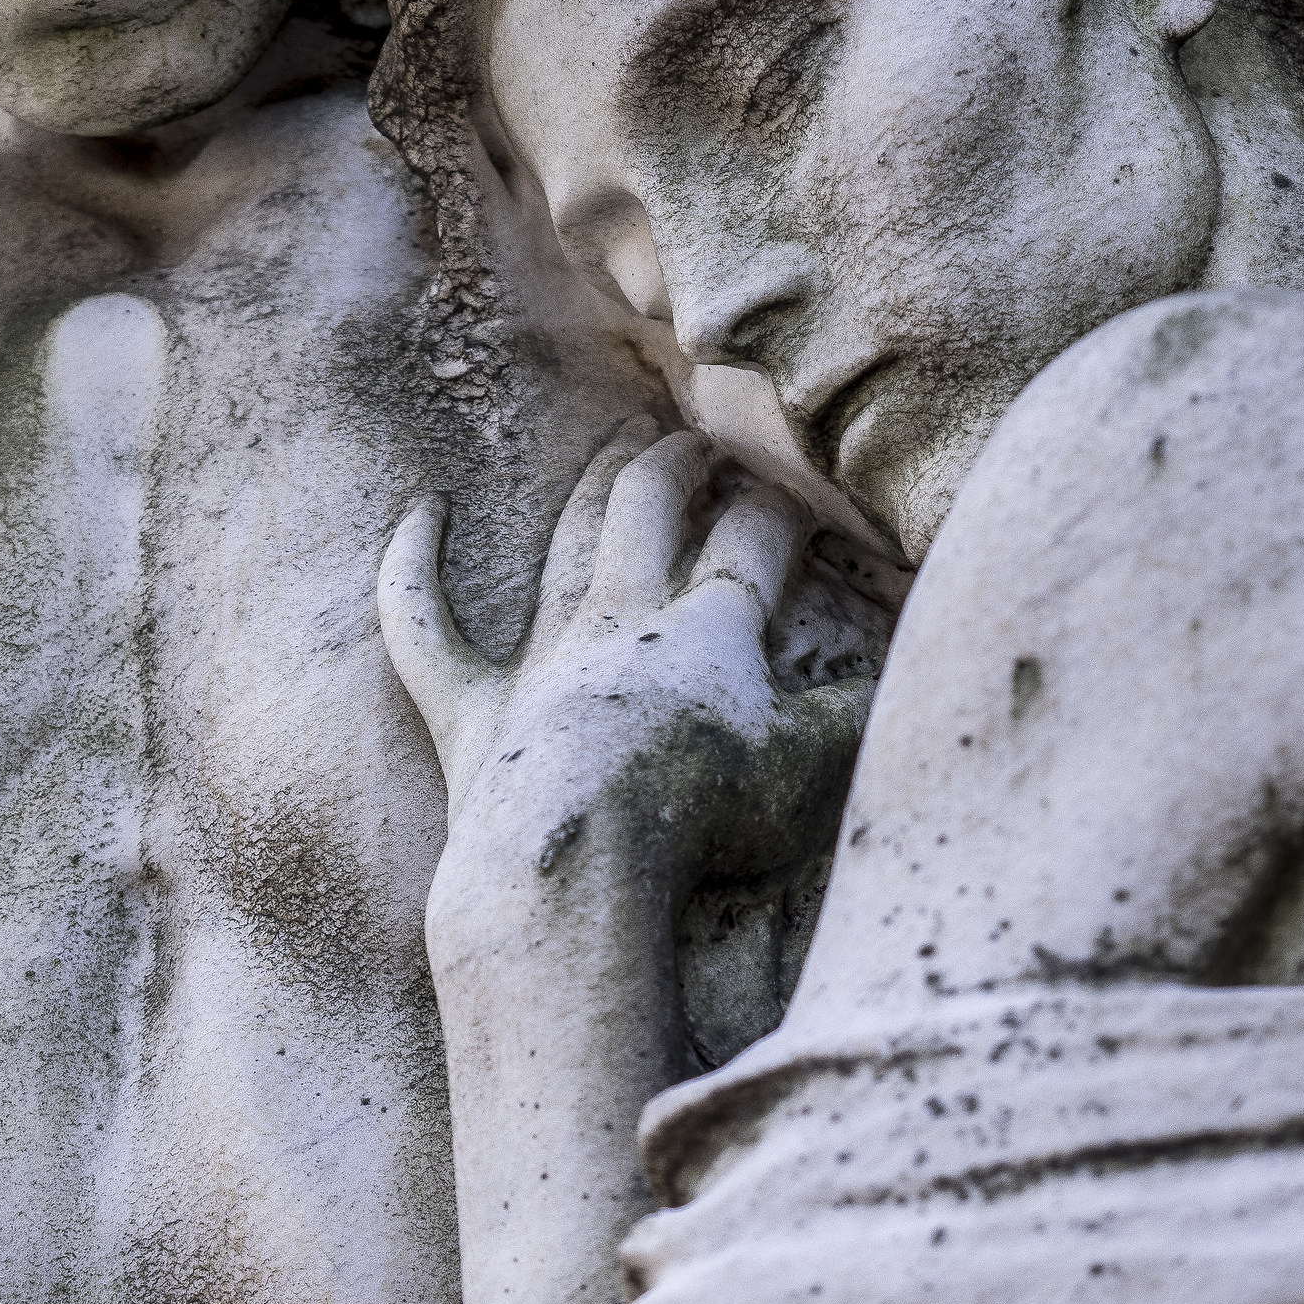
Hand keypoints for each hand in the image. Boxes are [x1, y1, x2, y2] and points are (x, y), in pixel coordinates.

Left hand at [380, 420, 868, 926]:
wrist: (574, 864)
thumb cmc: (702, 821)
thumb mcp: (813, 773)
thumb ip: (853, 716)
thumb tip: (888, 672)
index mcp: (706, 633)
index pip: (754, 542)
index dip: (786, 507)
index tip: (810, 491)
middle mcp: (619, 623)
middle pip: (651, 510)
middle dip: (681, 464)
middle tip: (702, 440)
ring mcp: (539, 661)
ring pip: (565, 541)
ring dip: (592, 485)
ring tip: (618, 445)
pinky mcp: (470, 707)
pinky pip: (424, 623)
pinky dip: (415, 567)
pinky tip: (424, 514)